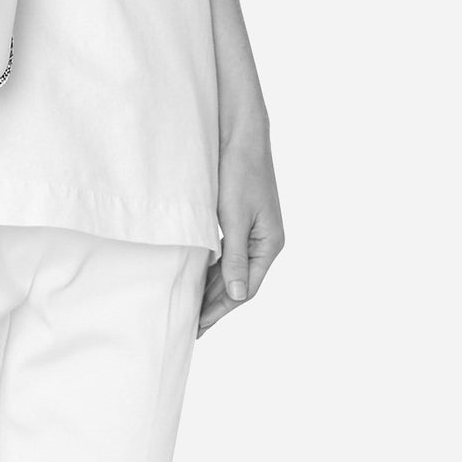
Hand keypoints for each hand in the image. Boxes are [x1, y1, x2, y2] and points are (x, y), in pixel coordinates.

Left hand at [199, 119, 283, 335]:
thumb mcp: (235, 217)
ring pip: (232, 270)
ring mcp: (254, 232)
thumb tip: (239, 296)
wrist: (241, 135)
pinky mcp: (241, 221)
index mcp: (269, 244)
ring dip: (213, 289)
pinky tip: (196, 279)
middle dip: (216, 305)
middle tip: (191, 326)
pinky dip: (213, 269)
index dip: (222, 310)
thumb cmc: (240, 171)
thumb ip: (236, 257)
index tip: (199, 326)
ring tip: (192, 309)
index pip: (246, 289)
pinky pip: (227, 254)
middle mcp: (265, 242)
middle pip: (240, 283)